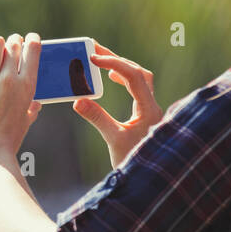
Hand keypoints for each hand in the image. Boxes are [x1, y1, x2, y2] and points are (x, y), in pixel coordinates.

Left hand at [0, 32, 43, 165]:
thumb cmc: (9, 140)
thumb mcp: (25, 122)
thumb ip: (31, 109)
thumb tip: (36, 104)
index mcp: (27, 86)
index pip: (33, 48)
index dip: (31, 39)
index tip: (29, 39)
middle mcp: (10, 79)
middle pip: (14, 44)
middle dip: (13, 42)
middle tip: (10, 46)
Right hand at [72, 41, 162, 167]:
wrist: (150, 181)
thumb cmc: (134, 162)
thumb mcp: (113, 140)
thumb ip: (97, 118)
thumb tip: (77, 100)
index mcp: (149, 109)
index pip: (133, 76)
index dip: (113, 62)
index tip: (93, 58)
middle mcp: (153, 106)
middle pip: (138, 72)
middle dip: (116, 59)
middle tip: (94, 51)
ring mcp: (151, 110)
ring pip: (140, 78)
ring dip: (121, 67)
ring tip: (101, 61)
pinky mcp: (145, 115)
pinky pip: (137, 88)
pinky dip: (124, 79)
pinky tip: (111, 79)